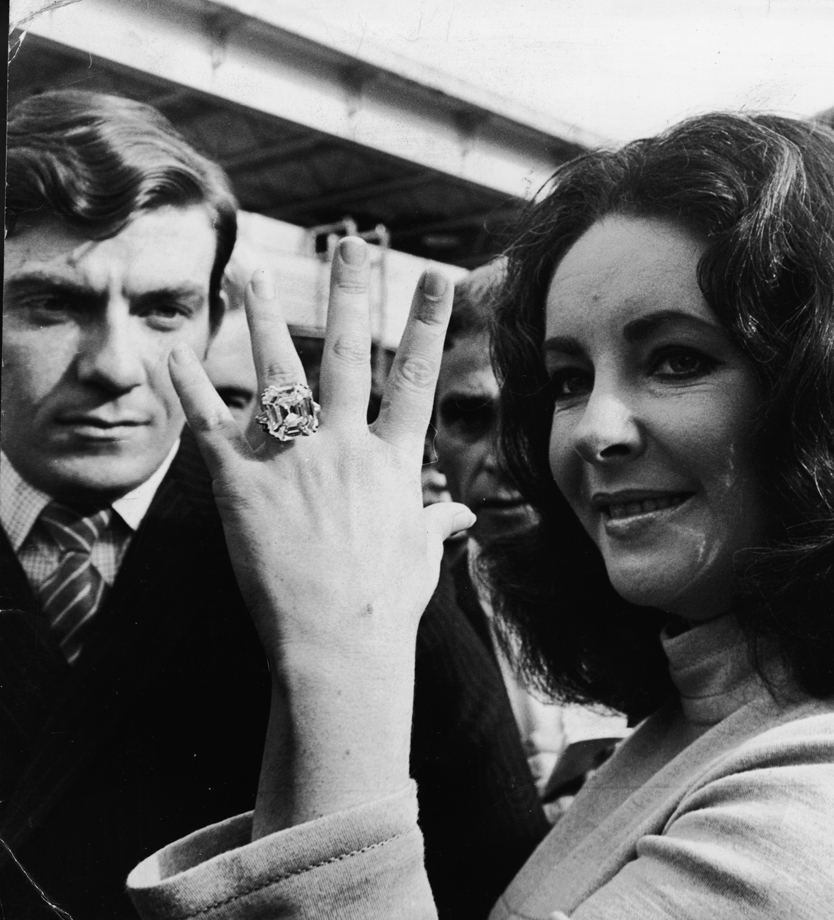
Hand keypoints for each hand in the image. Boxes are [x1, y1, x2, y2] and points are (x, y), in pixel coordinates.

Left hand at [167, 237, 471, 830]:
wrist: (337, 644)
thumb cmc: (387, 604)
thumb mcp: (420, 555)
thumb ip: (436, 522)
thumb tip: (461, 517)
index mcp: (393, 461)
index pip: (417, 376)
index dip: (430, 322)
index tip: (439, 275)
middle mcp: (344, 445)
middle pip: (346, 354)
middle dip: (350, 293)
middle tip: (350, 243)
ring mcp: (291, 459)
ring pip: (275, 371)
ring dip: (260, 317)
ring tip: (250, 272)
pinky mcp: (239, 483)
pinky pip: (210, 423)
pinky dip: (191, 386)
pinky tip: (175, 350)